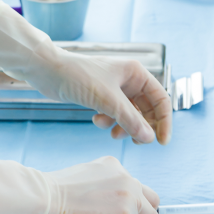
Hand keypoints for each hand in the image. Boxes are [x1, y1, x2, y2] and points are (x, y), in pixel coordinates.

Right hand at [40, 156, 159, 213]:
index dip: (122, 204)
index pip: (135, 187)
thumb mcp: (88, 179)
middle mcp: (127, 177)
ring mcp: (129, 196)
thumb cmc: (56, 193)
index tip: (104, 211)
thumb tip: (113, 208)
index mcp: (115, 166)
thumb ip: (106, 187)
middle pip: (152, 201)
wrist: (45, 197)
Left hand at [55, 51, 172, 145]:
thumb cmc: (78, 76)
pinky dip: (109, 122)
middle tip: (135, 142)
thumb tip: (149, 139)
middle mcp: (129, 80)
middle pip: (147, 109)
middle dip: (141, 127)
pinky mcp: (102, 97)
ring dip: (124, 127)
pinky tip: (97, 120)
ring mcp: (116, 89)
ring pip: (130, 115)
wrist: (49, 71)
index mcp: (136, 73)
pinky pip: (115, 115)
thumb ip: (130, 120)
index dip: (164, 121)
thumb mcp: (107, 100)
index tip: (161, 142)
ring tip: (113, 134)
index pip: (161, 99)